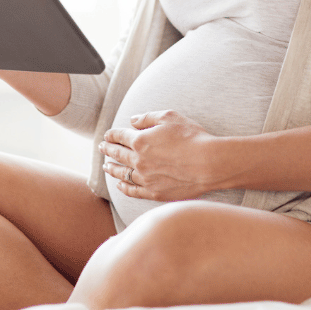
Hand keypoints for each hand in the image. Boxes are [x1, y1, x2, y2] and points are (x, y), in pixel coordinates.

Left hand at [100, 110, 219, 201]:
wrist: (208, 163)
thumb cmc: (192, 137)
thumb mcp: (169, 117)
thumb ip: (147, 117)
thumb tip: (132, 120)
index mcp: (140, 140)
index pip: (119, 136)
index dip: (111, 135)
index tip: (107, 135)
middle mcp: (138, 160)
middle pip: (118, 154)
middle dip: (108, 150)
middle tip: (102, 148)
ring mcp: (146, 178)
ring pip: (123, 173)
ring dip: (112, 169)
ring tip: (106, 167)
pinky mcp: (155, 192)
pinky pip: (133, 190)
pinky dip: (124, 187)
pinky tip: (120, 185)